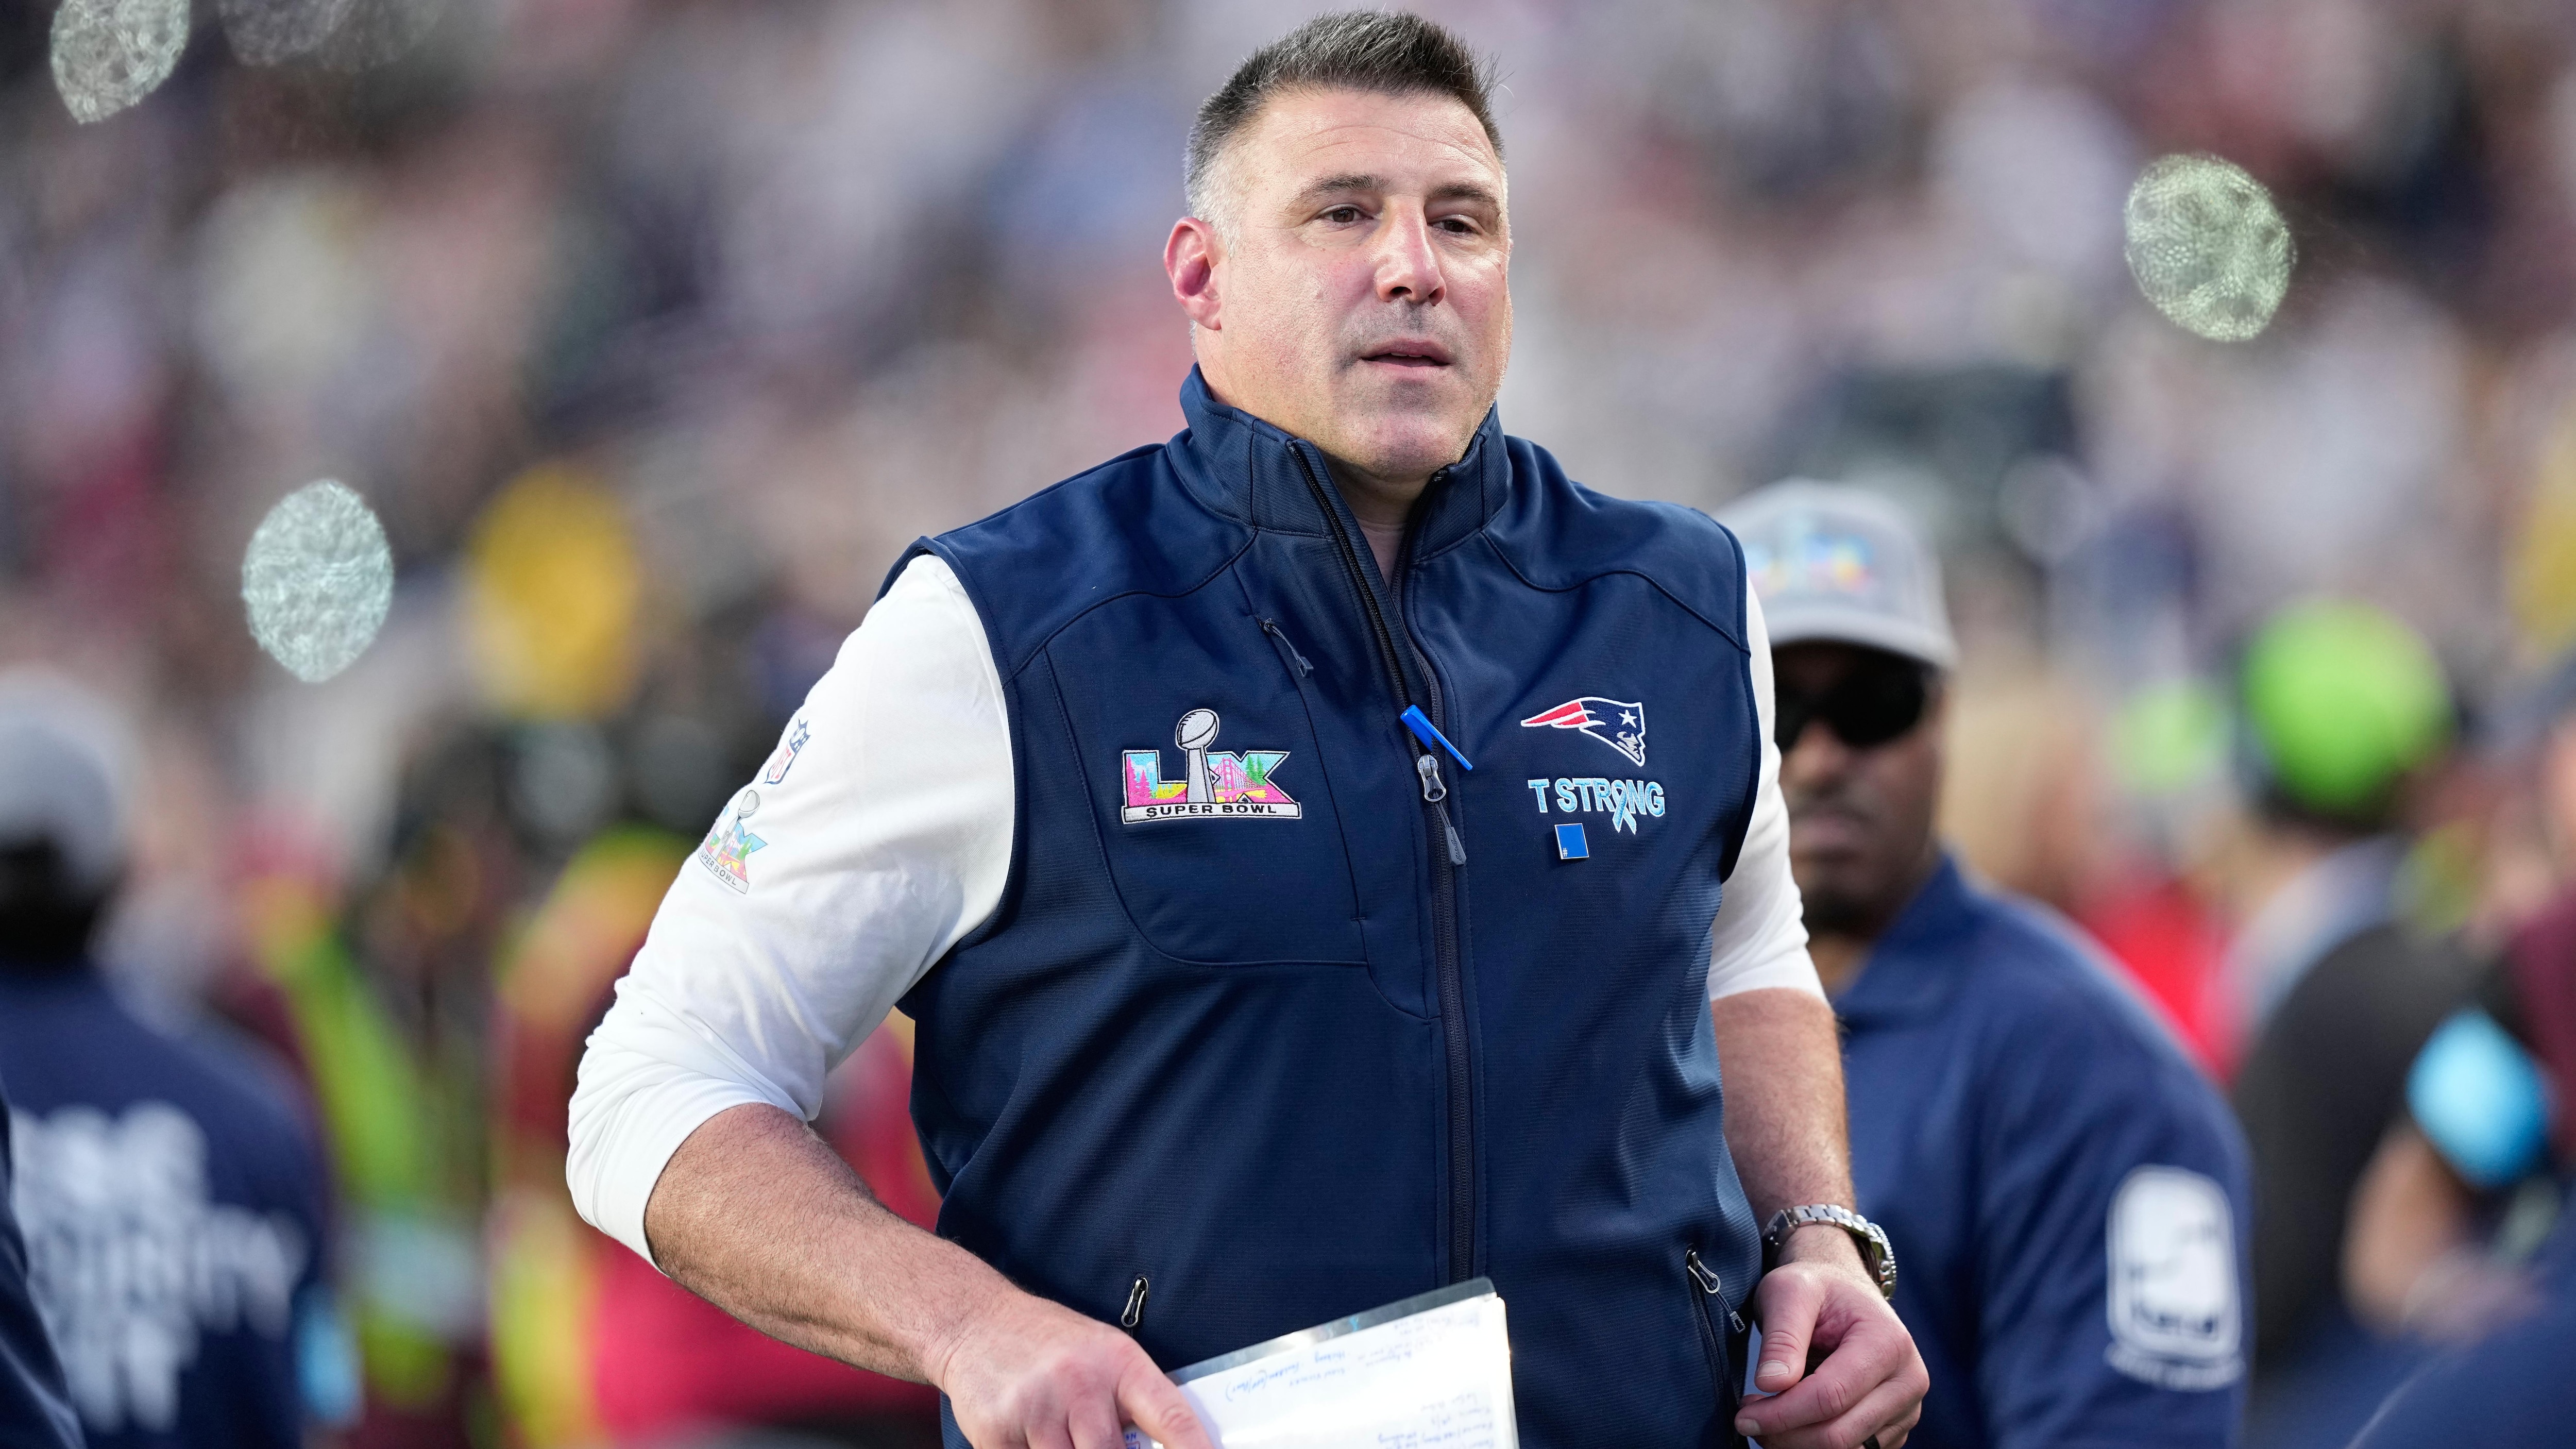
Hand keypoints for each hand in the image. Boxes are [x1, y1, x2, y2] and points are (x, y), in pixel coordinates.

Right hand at [927, 1284, 1213, 1448]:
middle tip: (1101, 1444)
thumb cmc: (1051, 1345)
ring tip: (1062, 1434)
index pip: (1171, 1417)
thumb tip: (1171, 1447)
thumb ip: (1133, 1402)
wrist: (977, 1322)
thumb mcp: (1104, 1356)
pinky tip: (1032, 1439)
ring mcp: (1038, 1409)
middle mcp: (1081, 1383)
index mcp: (1120, 1363)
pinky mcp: (998, 1432)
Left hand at [1734, 1234, 1925, 1448]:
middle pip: (1841, 1434)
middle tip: (1748, 1419)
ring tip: (1767, 1418)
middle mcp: (1908, 1381)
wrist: (1844, 1293)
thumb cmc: (1816, 1288)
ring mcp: (1906, 1409)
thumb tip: (1771, 1384)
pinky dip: (1816, 1446)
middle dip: (1787, 1434)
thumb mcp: (1789, 1292)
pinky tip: (1791, 1423)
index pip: (1831, 1396)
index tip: (1744, 1416)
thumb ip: (1782, 1337)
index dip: (1783, 1414)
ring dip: (1799, 1443)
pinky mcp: (1895, 1428)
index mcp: (1888, 1343)